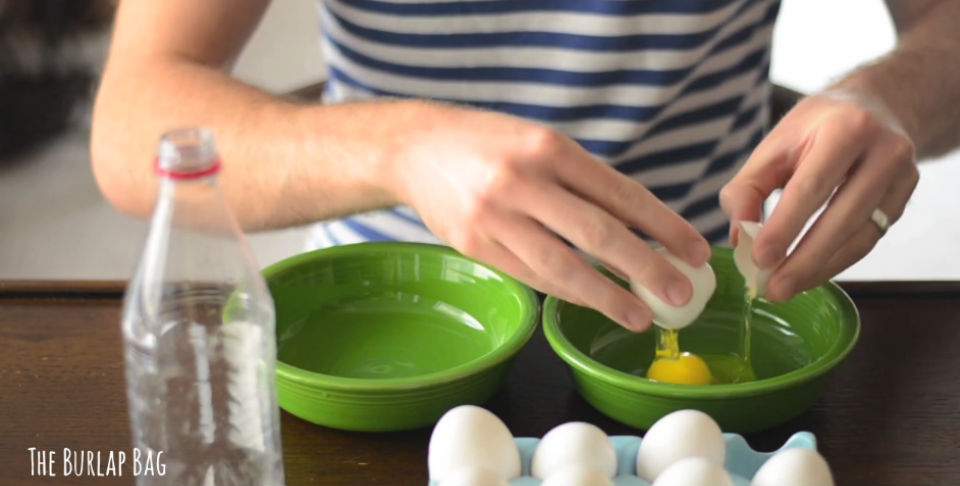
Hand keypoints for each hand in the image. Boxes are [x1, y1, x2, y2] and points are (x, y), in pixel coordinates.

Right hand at [389, 102, 710, 330]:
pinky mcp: (476, 246)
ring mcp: (495, 218)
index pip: (620, 193)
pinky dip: (567, 292)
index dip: (663, 227)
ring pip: (563, 267)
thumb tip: (641, 227)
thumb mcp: (541, 144)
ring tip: (640, 315)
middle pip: (597, 234)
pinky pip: (532, 277)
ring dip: (607, 296)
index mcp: (549, 148)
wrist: (416, 149)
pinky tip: (593, 301)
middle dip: (645, 267)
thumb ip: (584, 181)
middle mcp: (522, 181)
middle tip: (679, 293)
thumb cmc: (490, 144)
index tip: (693, 251)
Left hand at [721, 89, 918, 300]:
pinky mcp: (905, 199)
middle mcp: (883, 151)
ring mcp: (902, 176)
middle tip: (773, 288)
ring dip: (821, 268)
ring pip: (860, 235)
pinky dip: (837, 261)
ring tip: (786, 287)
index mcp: (846, 128)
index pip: (812, 187)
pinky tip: (810, 274)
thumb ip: (747, 188)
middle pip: (842, 217)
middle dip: (804, 259)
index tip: (759, 259)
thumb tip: (739, 236)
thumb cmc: (816, 128)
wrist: (876, 106)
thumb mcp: (774, 144)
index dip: (785, 226)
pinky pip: (869, 240)